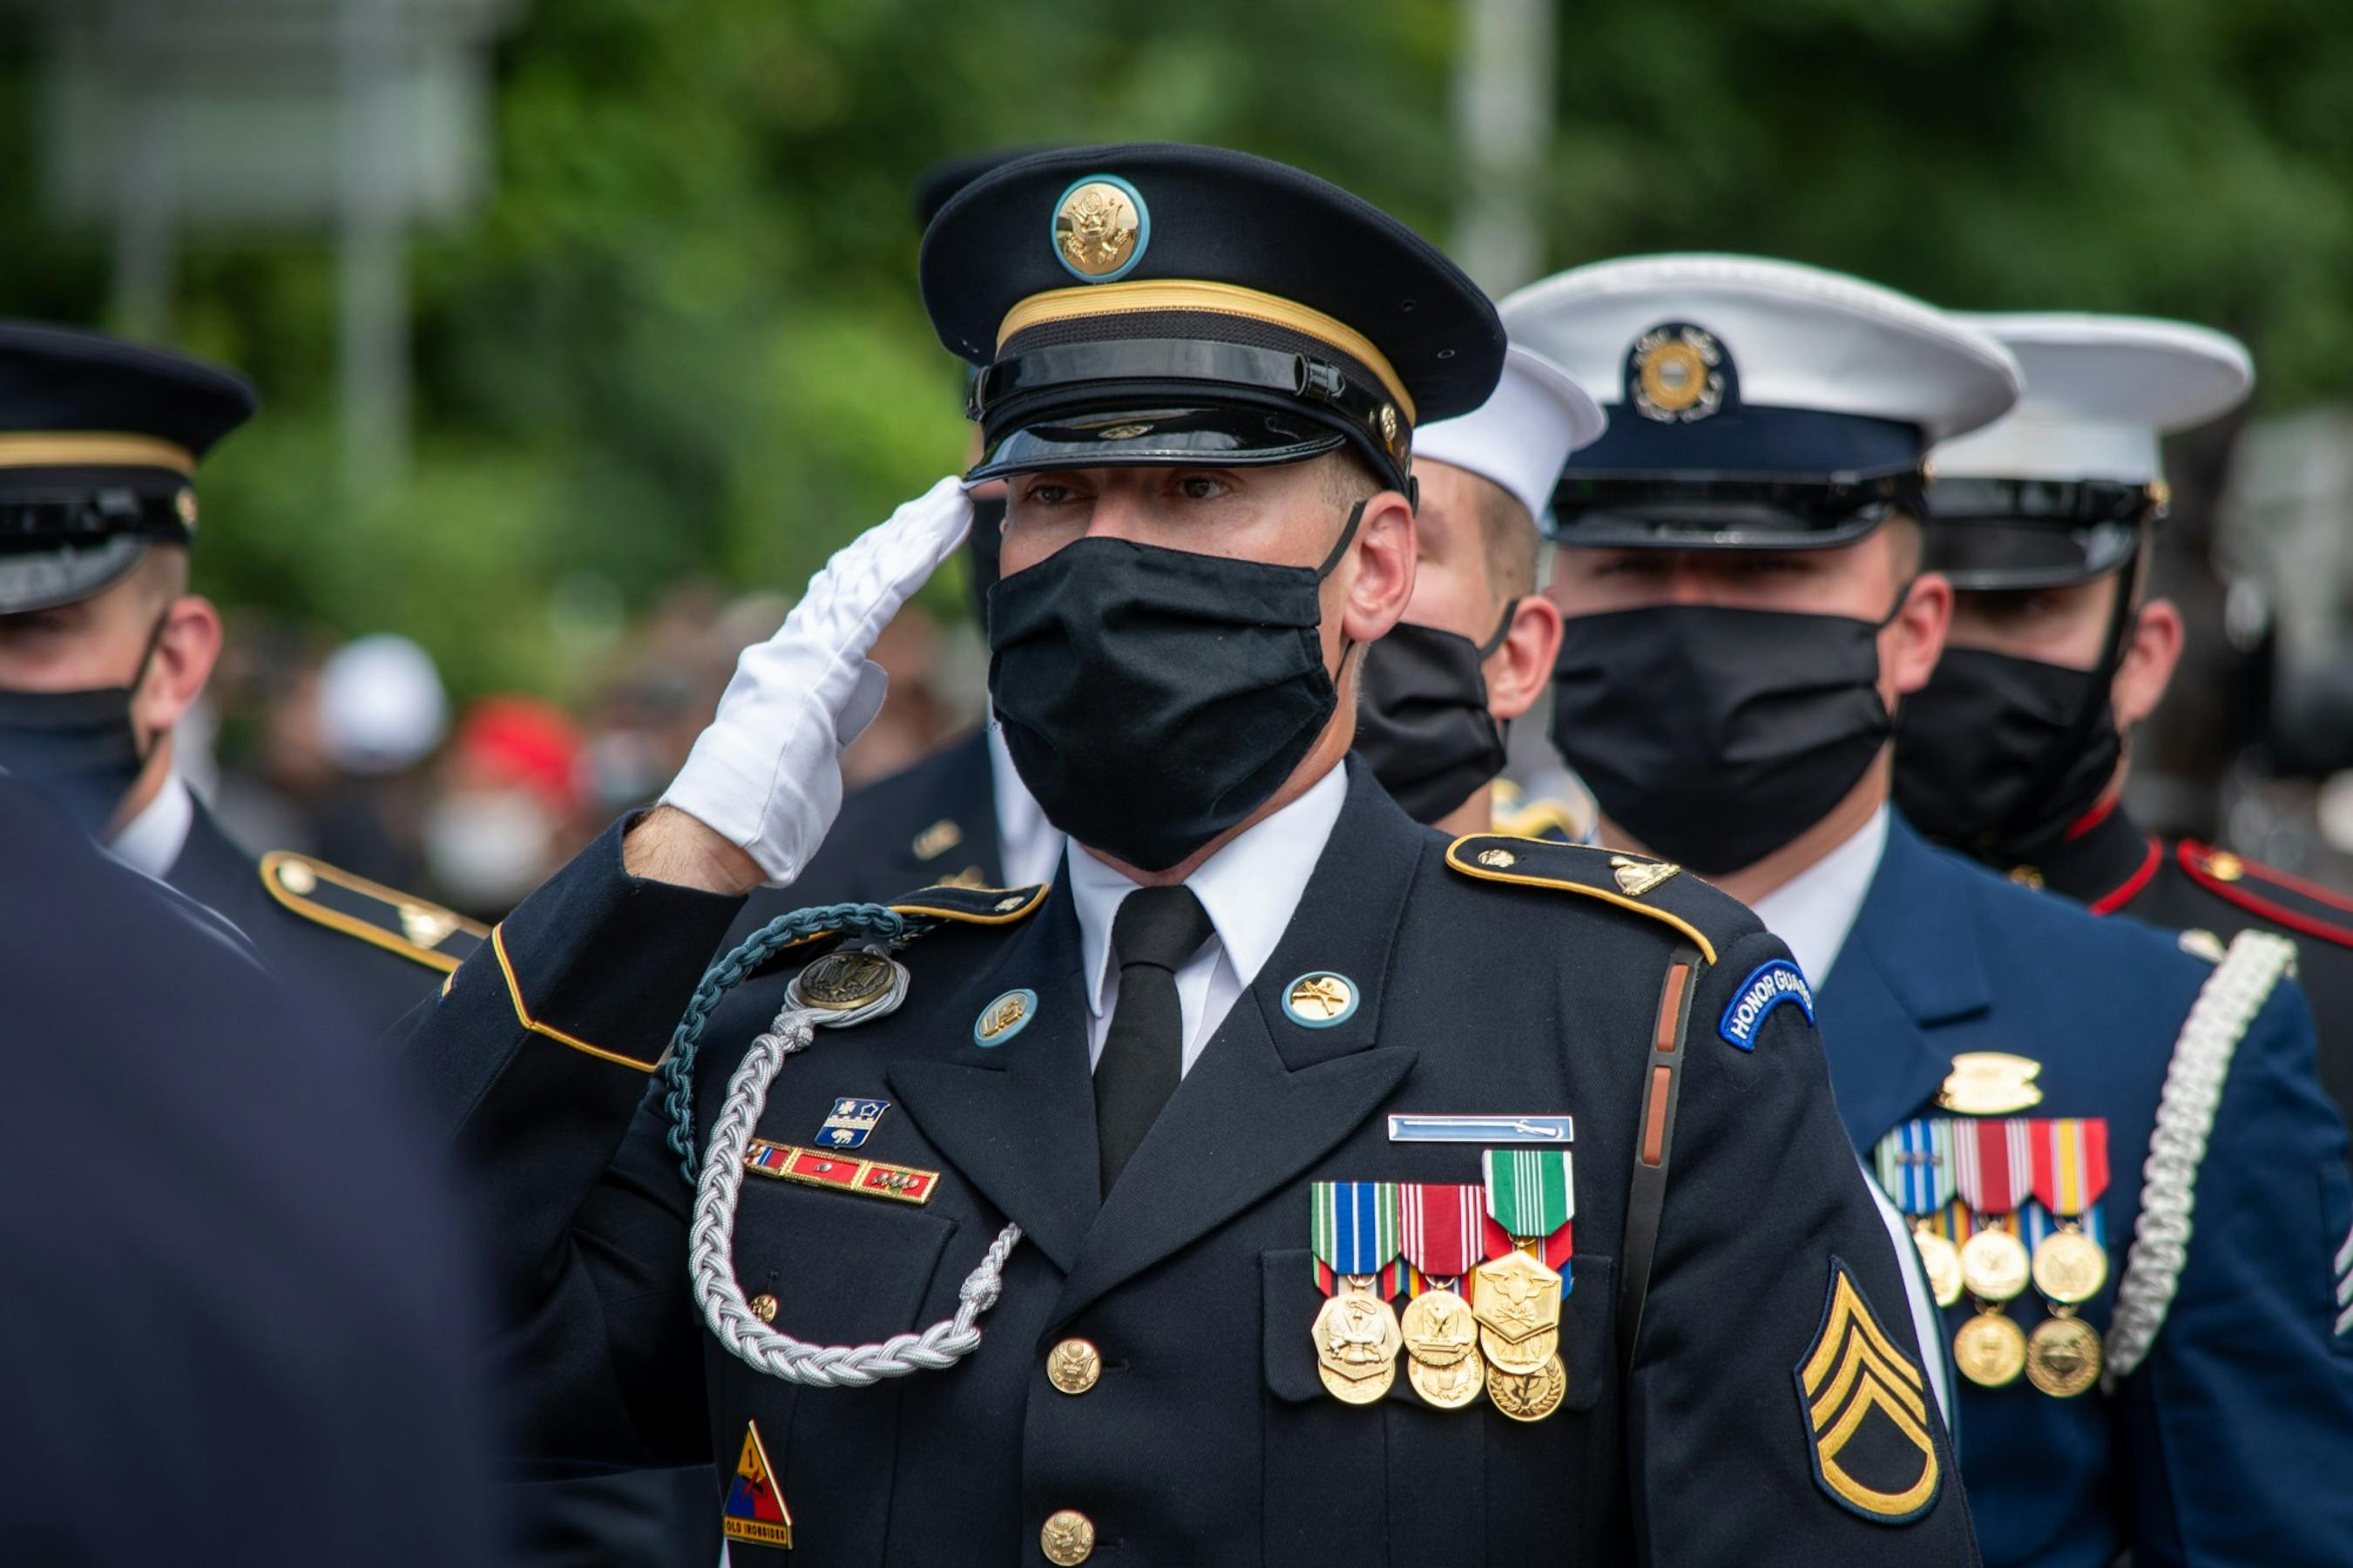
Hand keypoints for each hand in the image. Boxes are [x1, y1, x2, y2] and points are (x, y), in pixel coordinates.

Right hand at [650, 476, 970, 887]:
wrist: (728, 824)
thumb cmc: (765, 805)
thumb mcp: (811, 749)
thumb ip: (833, 711)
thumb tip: (858, 689)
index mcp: (793, 664)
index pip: (843, 600)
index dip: (879, 562)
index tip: (910, 535)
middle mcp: (794, 642)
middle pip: (856, 572)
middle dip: (901, 532)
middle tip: (942, 498)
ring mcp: (804, 647)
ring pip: (866, 574)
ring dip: (911, 535)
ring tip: (949, 502)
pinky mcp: (821, 660)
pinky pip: (872, 603)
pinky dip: (905, 565)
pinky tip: (931, 537)